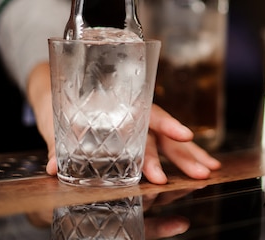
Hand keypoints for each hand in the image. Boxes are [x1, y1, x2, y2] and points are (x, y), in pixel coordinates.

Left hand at [26, 63, 221, 181]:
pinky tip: (201, 163)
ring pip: (168, 141)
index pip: (146, 116)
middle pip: (162, 134)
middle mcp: (133, 115)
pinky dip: (182, 156)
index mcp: (118, 106)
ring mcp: (138, 127)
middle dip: (183, 154)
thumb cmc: (59, 105)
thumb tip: (54, 166)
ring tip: (209, 170)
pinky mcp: (138, 138)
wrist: (58, 92)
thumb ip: (57, 145)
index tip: (183, 136)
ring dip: (189, 156)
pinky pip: (163, 147)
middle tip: (199, 172)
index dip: (166, 125)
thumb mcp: (55, 122)